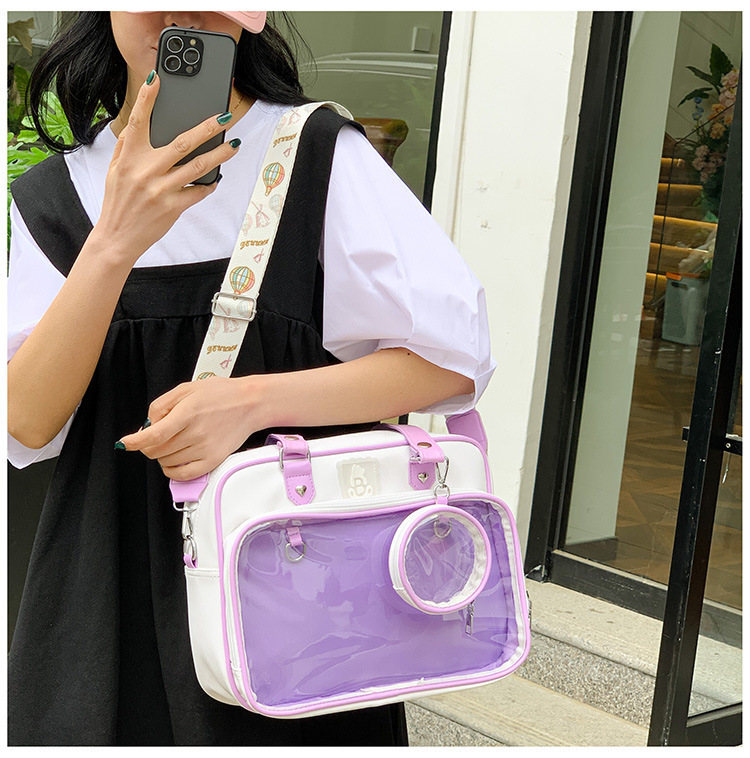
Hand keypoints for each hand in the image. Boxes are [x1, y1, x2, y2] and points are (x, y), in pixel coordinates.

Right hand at [92, 71, 240, 266]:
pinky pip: (198, 192)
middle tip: (224, 116)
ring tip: (233, 146)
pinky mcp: (172, 207)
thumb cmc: (117, 201)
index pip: (138, 121)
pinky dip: (209, 185)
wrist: (117, 238)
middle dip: (207, 128)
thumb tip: (137, 124)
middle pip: (182, 142)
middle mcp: (145, 171)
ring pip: (197, 166)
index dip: (147, 99)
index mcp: (129, 158)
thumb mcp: (114, 170)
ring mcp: (160, 189)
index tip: (157, 79)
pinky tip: (216, 178)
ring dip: (219, 155)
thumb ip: (126, 146)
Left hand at [118, 376, 264, 479]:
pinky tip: (174, 460)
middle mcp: (197, 433)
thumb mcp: (186, 388)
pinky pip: (183, 475)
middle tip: (158, 435)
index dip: (135, 442)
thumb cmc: (221, 394)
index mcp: (188, 412)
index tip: (125, 443)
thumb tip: (146, 427)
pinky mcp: (213, 461)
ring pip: (166, 462)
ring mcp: (205, 449)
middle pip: (157, 451)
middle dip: (149, 445)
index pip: (154, 435)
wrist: (250, 404)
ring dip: (161, 455)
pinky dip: (171, 470)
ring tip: (173, 442)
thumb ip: (161, 406)